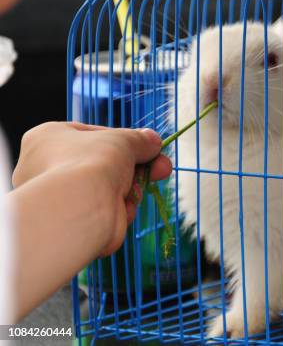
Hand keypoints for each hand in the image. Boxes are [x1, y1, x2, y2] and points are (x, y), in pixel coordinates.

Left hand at [12, 121, 171, 254]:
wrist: (79, 208)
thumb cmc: (92, 162)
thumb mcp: (124, 140)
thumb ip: (140, 139)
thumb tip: (153, 141)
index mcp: (47, 137)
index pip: (93, 135)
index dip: (125, 140)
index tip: (149, 147)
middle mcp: (45, 167)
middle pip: (104, 163)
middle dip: (137, 167)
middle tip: (162, 167)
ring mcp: (60, 196)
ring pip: (109, 188)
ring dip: (130, 188)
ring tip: (139, 189)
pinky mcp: (74, 221)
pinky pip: (106, 209)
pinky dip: (120, 209)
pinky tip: (123, 209)